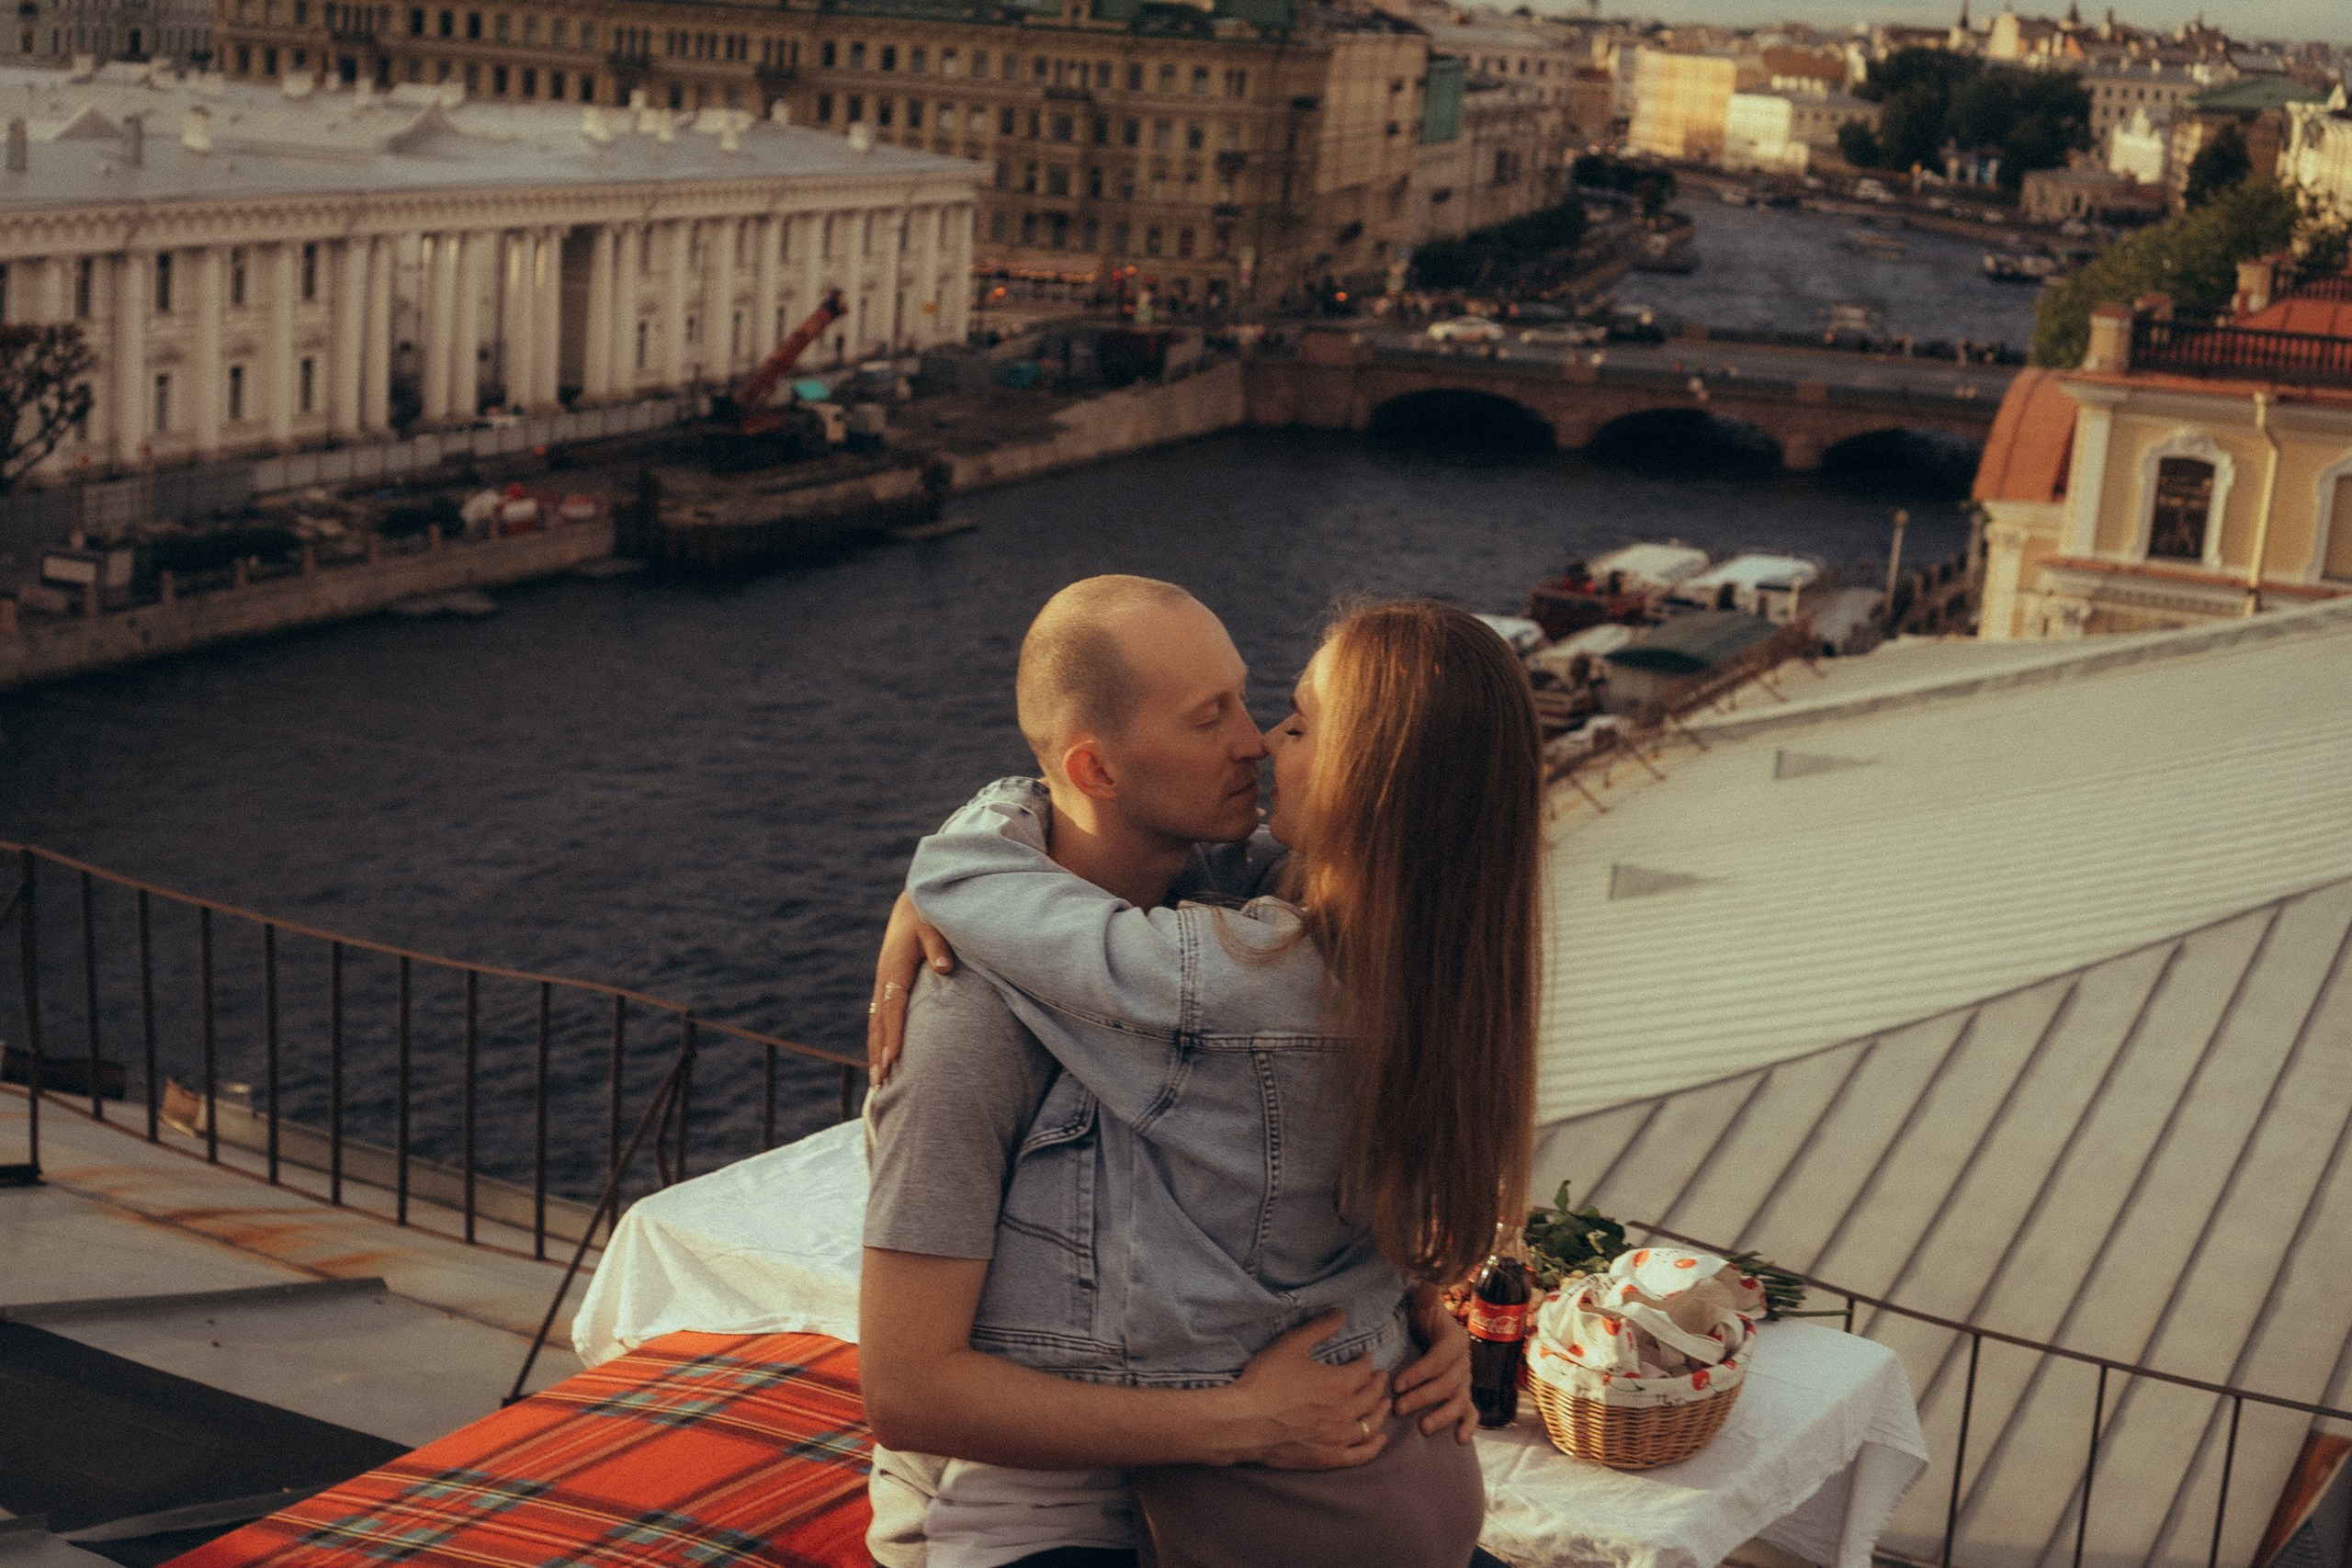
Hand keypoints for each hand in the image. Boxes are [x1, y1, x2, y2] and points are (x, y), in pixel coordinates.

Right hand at [868, 891, 953, 1085]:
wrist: (914, 904)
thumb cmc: (928, 915)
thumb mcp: (934, 925)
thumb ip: (939, 945)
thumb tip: (944, 968)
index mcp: (895, 965)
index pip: (893, 1005)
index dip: (893, 1032)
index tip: (893, 1058)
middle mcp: (885, 978)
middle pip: (878, 1021)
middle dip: (878, 1051)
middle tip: (880, 1082)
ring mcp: (884, 983)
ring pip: (876, 1022)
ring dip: (875, 1051)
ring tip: (876, 1081)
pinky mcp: (887, 986)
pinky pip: (880, 1017)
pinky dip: (879, 1039)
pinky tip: (882, 1058)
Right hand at [1227, 1312, 1391, 1470]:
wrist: (1243, 1422)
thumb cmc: (1265, 1381)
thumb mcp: (1291, 1345)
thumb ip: (1319, 1328)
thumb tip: (1341, 1313)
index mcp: (1340, 1384)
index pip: (1364, 1370)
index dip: (1367, 1361)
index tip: (1366, 1357)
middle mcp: (1345, 1413)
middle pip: (1372, 1397)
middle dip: (1379, 1384)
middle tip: (1381, 1377)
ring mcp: (1338, 1438)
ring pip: (1371, 1425)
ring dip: (1381, 1412)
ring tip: (1385, 1403)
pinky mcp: (1327, 1458)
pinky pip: (1360, 1455)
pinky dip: (1374, 1446)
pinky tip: (1379, 1439)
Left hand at [1394, 1283, 1476, 1444]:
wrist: (1423, 1325)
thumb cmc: (1417, 1314)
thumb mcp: (1419, 1300)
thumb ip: (1424, 1294)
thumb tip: (1427, 1284)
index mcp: (1454, 1339)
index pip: (1438, 1359)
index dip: (1419, 1373)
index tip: (1396, 1384)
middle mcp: (1463, 1361)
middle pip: (1448, 1383)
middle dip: (1423, 1397)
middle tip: (1398, 1408)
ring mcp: (1465, 1379)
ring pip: (1459, 1400)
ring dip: (1442, 1415)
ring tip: (1422, 1428)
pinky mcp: (1463, 1394)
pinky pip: (1471, 1411)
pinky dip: (1468, 1425)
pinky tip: (1460, 1440)